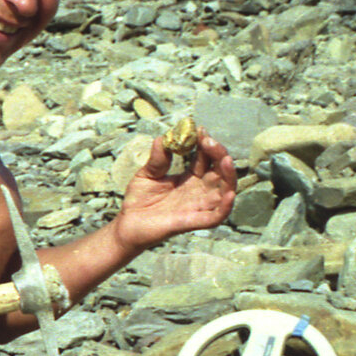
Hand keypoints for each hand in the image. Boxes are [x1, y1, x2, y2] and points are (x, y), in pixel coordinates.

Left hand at [113, 129, 236, 254]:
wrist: (127, 224)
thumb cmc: (138, 200)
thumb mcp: (147, 174)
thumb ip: (158, 159)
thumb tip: (164, 138)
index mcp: (190, 179)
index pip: (205, 160)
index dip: (206, 145)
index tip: (200, 130)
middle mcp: (198, 192)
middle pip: (219, 172)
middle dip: (218, 154)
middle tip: (208, 140)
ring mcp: (197, 207)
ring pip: (224, 192)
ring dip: (229, 176)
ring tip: (225, 159)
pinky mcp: (193, 222)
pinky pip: (216, 217)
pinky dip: (225, 206)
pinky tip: (228, 193)